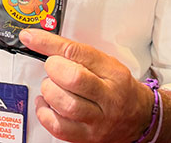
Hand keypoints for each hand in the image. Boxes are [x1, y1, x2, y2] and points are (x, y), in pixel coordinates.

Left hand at [19, 29, 152, 142]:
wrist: (140, 118)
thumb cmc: (119, 88)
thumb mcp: (106, 64)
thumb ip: (77, 54)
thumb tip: (42, 42)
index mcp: (113, 74)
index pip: (78, 53)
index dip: (49, 43)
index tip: (30, 37)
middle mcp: (108, 98)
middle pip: (73, 79)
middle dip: (54, 69)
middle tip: (54, 68)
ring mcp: (97, 120)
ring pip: (65, 105)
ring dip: (49, 91)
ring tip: (52, 86)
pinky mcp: (86, 137)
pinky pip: (58, 127)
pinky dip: (45, 112)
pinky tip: (47, 103)